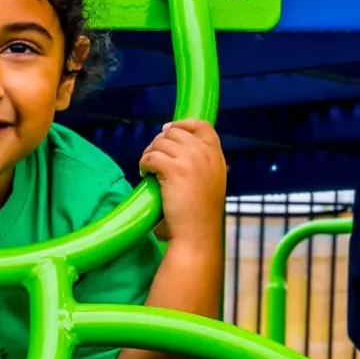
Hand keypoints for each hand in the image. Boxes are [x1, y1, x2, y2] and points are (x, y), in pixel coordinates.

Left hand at [139, 119, 225, 246]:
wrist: (197, 234)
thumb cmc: (199, 215)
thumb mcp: (209, 183)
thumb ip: (198, 164)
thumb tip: (172, 150)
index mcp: (216, 156)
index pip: (202, 125)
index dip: (182, 124)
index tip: (166, 131)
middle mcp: (205, 154)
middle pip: (174, 132)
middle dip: (159, 142)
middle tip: (152, 158)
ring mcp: (190, 160)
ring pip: (160, 143)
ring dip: (149, 153)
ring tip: (148, 169)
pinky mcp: (174, 170)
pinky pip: (151, 156)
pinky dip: (143, 164)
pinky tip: (145, 175)